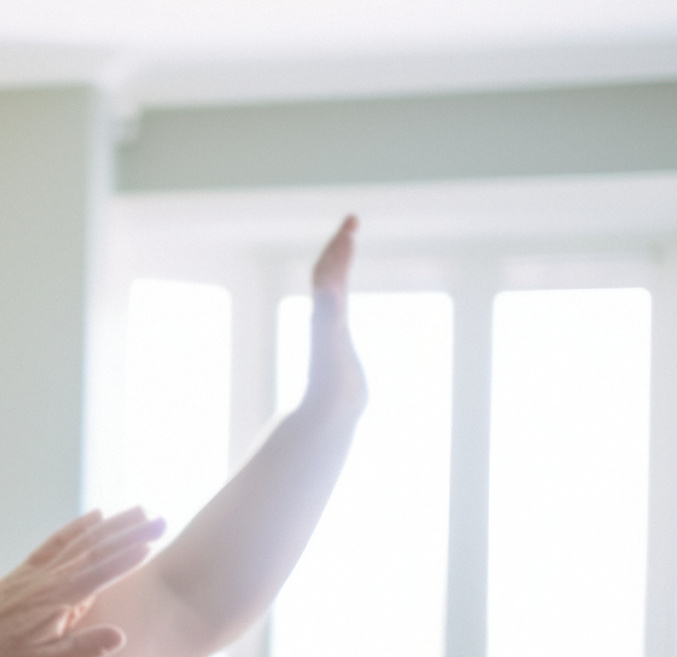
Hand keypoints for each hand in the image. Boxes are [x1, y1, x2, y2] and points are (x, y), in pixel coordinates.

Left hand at [0, 510, 159, 656]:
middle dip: (129, 533)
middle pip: (93, 548)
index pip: (98, 573)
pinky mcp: (22, 574)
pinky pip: (55, 543)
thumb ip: (82, 649)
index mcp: (52, 601)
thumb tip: (120, 636)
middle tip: (162, 519)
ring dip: (110, 524)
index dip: (127, 558)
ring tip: (139, 511)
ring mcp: (31, 573)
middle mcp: (43, 579)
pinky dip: (77, 528)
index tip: (154, 542)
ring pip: (77, 540)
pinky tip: (94, 517)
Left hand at [302, 215, 366, 422]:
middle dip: (339, 245)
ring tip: (348, 244)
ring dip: (339, 264)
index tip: (351, 222)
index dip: (339, 246)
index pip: (330, 270)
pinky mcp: (336, 343)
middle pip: (328, 272)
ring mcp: (329, 329)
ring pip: (330, 289)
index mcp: (324, 312)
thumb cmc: (330, 382)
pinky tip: (340, 291)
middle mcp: (323, 317)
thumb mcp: (331, 341)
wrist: (324, 414)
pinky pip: (335, 310)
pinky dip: (340, 292)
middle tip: (352, 221)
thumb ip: (329, 312)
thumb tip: (328, 285)